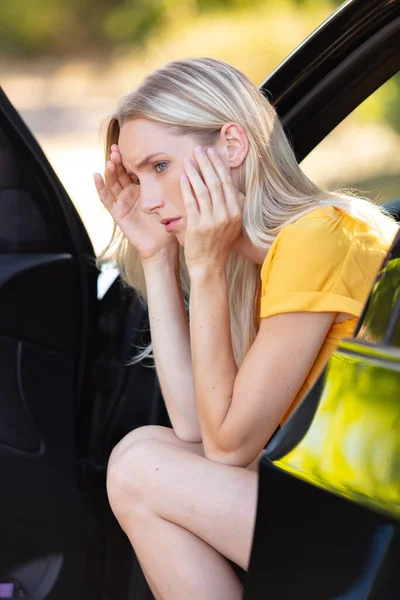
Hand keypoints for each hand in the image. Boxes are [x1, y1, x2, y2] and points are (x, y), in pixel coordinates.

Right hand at [93, 144, 177, 260]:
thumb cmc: (169, 221)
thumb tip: (183, 160)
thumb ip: (170, 182)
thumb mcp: (170, 198)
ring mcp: (122, 202)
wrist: (162, 244)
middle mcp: (131, 192)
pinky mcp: (117, 212)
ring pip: (112, 182)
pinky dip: (100, 187)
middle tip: (118, 148)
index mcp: (143, 187)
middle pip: (120, 172)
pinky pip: (106, 199)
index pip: (133, 168)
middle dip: (118, 159)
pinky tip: (96, 175)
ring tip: (111, 159)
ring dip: (110, 170)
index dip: (130, 157)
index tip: (129, 143)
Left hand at [181, 146, 244, 272]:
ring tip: (188, 159)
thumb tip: (227, 183)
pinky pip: (192, 201)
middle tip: (198, 150)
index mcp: (236, 212)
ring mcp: (212, 220)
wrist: (209, 266)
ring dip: (195, 172)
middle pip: (216, 182)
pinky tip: (183, 176)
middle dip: (207, 163)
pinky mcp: (197, 225)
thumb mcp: (232, 224)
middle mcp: (226, 215)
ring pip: (203, 189)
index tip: (212, 153)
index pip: (228, 183)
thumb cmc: (219, 244)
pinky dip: (187, 187)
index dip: (219, 166)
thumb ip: (230, 205)